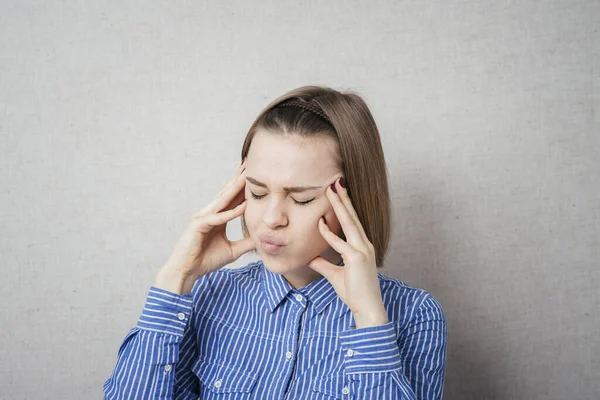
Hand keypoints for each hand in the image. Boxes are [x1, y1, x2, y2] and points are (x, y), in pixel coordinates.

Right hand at [157, 159, 254, 290]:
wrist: (187, 272)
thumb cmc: (206, 260)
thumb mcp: (233, 250)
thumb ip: (246, 242)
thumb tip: (263, 239)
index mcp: (217, 216)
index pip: (232, 197)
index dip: (243, 185)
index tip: (255, 173)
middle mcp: (209, 213)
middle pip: (227, 192)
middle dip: (239, 178)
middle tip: (250, 163)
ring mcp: (202, 217)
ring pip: (222, 200)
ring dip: (235, 188)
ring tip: (247, 176)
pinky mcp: (198, 226)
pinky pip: (217, 218)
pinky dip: (230, 212)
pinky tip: (243, 206)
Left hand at [307, 178, 387, 327]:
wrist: (368, 308)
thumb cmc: (354, 293)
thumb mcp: (335, 275)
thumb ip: (323, 264)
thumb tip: (310, 257)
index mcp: (362, 247)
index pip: (353, 222)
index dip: (345, 206)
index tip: (338, 192)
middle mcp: (365, 245)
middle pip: (352, 217)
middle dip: (344, 198)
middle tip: (337, 181)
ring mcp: (362, 251)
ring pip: (349, 223)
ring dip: (340, 205)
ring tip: (333, 189)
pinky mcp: (357, 259)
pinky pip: (339, 244)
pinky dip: (328, 233)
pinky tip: (319, 222)